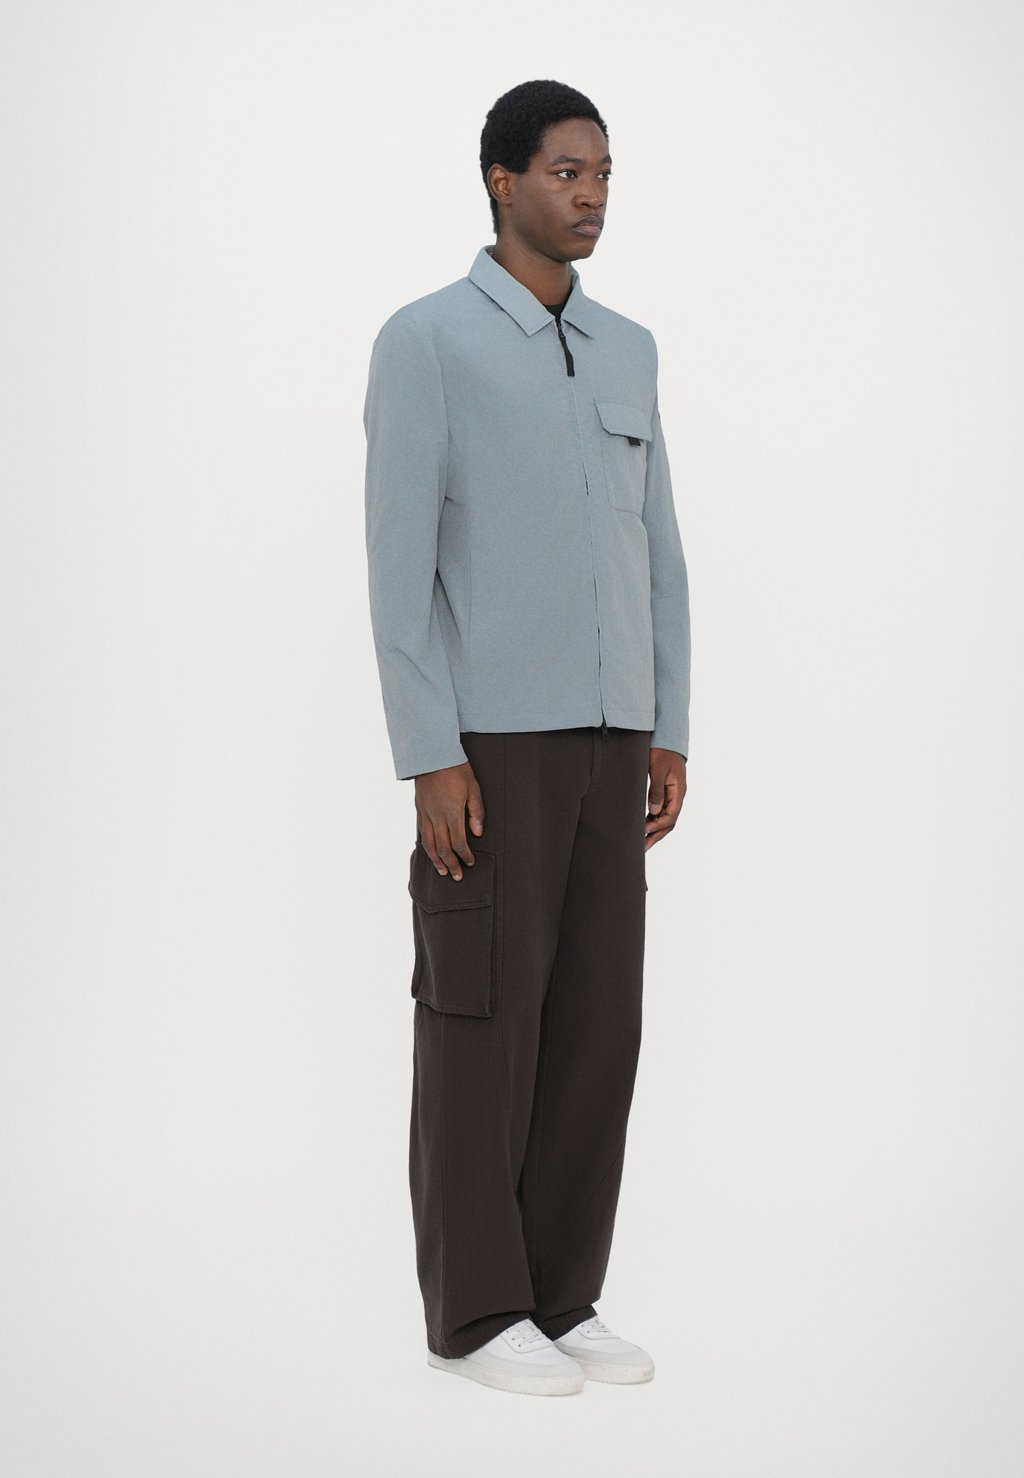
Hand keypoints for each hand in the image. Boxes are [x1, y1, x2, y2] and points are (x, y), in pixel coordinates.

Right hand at [414, 761, 485, 878]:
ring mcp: (426, 814)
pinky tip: (430, 851)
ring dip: (436, 860)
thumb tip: (477, 833)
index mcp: (452, 813)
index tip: (470, 862)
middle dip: (451, 864)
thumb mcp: (473, 788)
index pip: (458, 843)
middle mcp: (436, 817)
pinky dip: (426, 845)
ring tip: (442, 871)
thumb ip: (476, 812)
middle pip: (443, 848)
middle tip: (457, 876)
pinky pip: (422, 832)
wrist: (432, 755)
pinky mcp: (420, 809)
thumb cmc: (456, 770)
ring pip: (429, 844)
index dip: (464, 855)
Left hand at [645, 749, 685, 850]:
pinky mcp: (664, 792)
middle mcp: (677, 796)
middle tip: (643, 848)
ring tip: (641, 843)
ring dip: (654, 831)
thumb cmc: (661, 752)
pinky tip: (643, 826)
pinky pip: (660, 811)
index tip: (643, 832)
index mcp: (679, 791)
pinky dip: (653, 820)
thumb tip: (654, 812)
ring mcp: (672, 795)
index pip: (671, 815)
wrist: (666, 739)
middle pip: (669, 822)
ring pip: (665, 818)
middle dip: (656, 835)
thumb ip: (656, 790)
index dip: (657, 826)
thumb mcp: (657, 769)